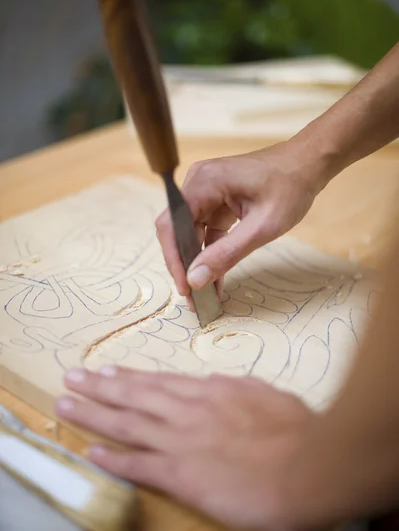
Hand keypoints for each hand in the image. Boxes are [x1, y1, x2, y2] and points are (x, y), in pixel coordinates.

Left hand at [56, 366, 314, 530]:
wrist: (310, 463)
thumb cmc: (296, 429)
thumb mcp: (266, 395)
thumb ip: (237, 389)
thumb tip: (221, 385)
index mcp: (210, 390)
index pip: (159, 381)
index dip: (129, 376)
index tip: (107, 371)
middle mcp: (188, 410)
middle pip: (134, 395)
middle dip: (99, 386)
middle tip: (72, 377)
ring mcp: (182, 440)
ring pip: (126, 423)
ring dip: (93, 413)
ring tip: (67, 404)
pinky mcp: (182, 474)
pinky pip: (138, 464)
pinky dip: (111, 457)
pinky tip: (90, 450)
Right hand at [156, 138, 326, 302]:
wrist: (308, 163)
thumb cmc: (290, 187)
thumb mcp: (262, 226)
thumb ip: (227, 253)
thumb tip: (196, 279)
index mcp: (205, 182)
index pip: (172, 224)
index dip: (174, 259)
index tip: (185, 287)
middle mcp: (198, 182)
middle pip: (177, 230)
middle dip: (185, 265)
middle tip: (195, 298)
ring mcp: (205, 189)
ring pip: (189, 232)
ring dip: (197, 261)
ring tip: (205, 293)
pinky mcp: (215, 198)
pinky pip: (205, 228)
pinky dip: (210, 251)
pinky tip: (216, 275)